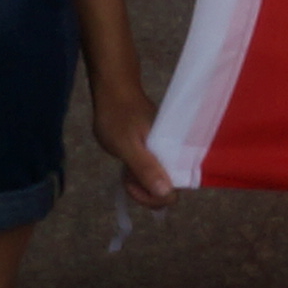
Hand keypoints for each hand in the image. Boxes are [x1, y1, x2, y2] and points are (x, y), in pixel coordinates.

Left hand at [93, 74, 177, 206]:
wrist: (114, 90)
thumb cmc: (118, 116)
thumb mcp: (127, 145)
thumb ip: (146, 168)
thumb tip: (167, 192)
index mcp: (171, 154)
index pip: (172, 193)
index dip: (151, 196)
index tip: (131, 182)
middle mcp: (173, 154)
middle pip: (167, 189)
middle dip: (144, 189)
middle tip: (126, 173)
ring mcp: (165, 151)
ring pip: (158, 180)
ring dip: (140, 180)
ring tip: (125, 163)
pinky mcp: (157, 148)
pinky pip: (153, 169)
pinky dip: (140, 170)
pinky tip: (127, 159)